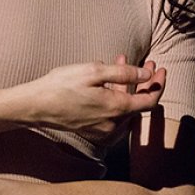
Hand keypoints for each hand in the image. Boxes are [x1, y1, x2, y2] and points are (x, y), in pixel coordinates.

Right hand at [21, 56, 165, 140]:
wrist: (34, 106)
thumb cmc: (61, 86)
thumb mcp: (94, 71)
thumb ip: (124, 73)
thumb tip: (147, 74)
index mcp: (116, 109)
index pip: (150, 100)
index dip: (159, 84)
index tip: (160, 69)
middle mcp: (113, 125)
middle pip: (139, 104)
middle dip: (144, 82)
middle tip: (147, 64)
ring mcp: (103, 131)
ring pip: (125, 108)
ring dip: (128, 86)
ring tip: (121, 63)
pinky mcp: (93, 131)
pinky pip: (113, 114)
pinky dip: (115, 96)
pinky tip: (108, 81)